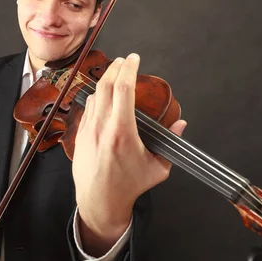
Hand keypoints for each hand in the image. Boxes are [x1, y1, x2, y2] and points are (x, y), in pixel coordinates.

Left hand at [72, 53, 186, 254]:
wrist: (99, 201)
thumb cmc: (128, 186)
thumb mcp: (157, 167)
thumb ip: (171, 143)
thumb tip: (181, 125)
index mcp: (122, 131)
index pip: (123, 88)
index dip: (129, 68)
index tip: (134, 59)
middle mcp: (102, 126)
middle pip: (106, 85)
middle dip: (116, 67)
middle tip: (125, 60)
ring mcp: (88, 129)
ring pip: (94, 95)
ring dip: (105, 81)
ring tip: (115, 75)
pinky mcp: (80, 135)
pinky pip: (87, 108)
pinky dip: (97, 97)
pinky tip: (104, 96)